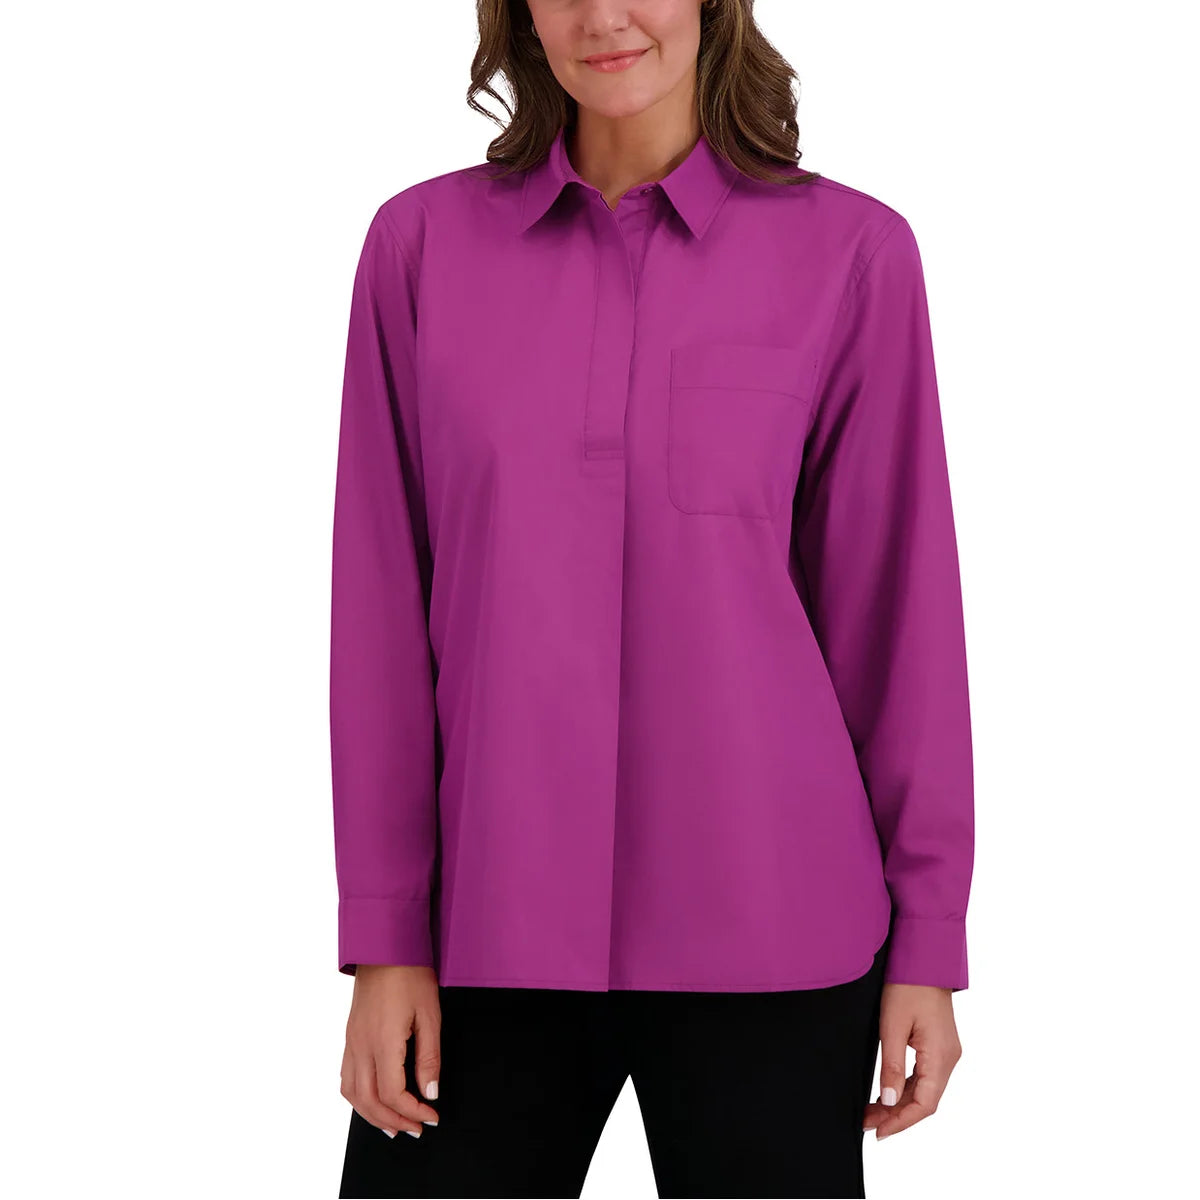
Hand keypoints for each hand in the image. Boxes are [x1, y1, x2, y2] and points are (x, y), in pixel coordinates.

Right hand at [341, 964, 441, 1137]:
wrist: (384, 946)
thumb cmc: (410, 974)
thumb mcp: (430, 1015)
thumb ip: (429, 1058)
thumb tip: (429, 1092)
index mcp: (382, 1042)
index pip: (392, 1094)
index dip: (412, 1111)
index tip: (431, 1116)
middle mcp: (361, 1046)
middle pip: (368, 1101)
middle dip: (393, 1121)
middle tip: (415, 1128)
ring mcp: (352, 1041)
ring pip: (352, 1093)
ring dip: (372, 1115)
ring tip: (393, 1125)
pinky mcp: (350, 1035)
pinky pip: (347, 1076)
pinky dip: (358, 1097)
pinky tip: (373, 1099)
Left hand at [862, 983, 961, 1140]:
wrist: (923, 957)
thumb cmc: (908, 985)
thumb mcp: (892, 1025)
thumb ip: (891, 1066)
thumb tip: (888, 1101)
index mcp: (941, 1056)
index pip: (925, 1104)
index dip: (901, 1122)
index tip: (879, 1132)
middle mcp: (949, 1058)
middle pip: (925, 1100)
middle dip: (896, 1115)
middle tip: (867, 1122)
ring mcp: (946, 1051)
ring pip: (925, 1089)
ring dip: (900, 1102)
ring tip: (872, 1111)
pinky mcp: (939, 1044)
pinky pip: (925, 1075)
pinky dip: (906, 1086)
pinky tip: (888, 1091)